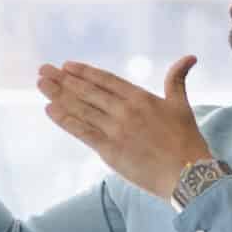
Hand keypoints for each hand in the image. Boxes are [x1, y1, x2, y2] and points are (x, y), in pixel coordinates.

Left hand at [37, 56, 215, 200]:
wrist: (188, 174)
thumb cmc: (187, 141)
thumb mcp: (181, 106)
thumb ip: (177, 80)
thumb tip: (190, 57)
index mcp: (141, 98)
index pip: (106, 80)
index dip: (84, 72)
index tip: (66, 65)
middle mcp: (125, 110)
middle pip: (88, 91)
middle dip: (63, 80)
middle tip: (43, 70)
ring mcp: (115, 130)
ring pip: (81, 109)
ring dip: (59, 95)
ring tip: (41, 84)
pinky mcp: (110, 150)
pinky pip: (82, 132)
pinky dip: (65, 120)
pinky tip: (50, 110)